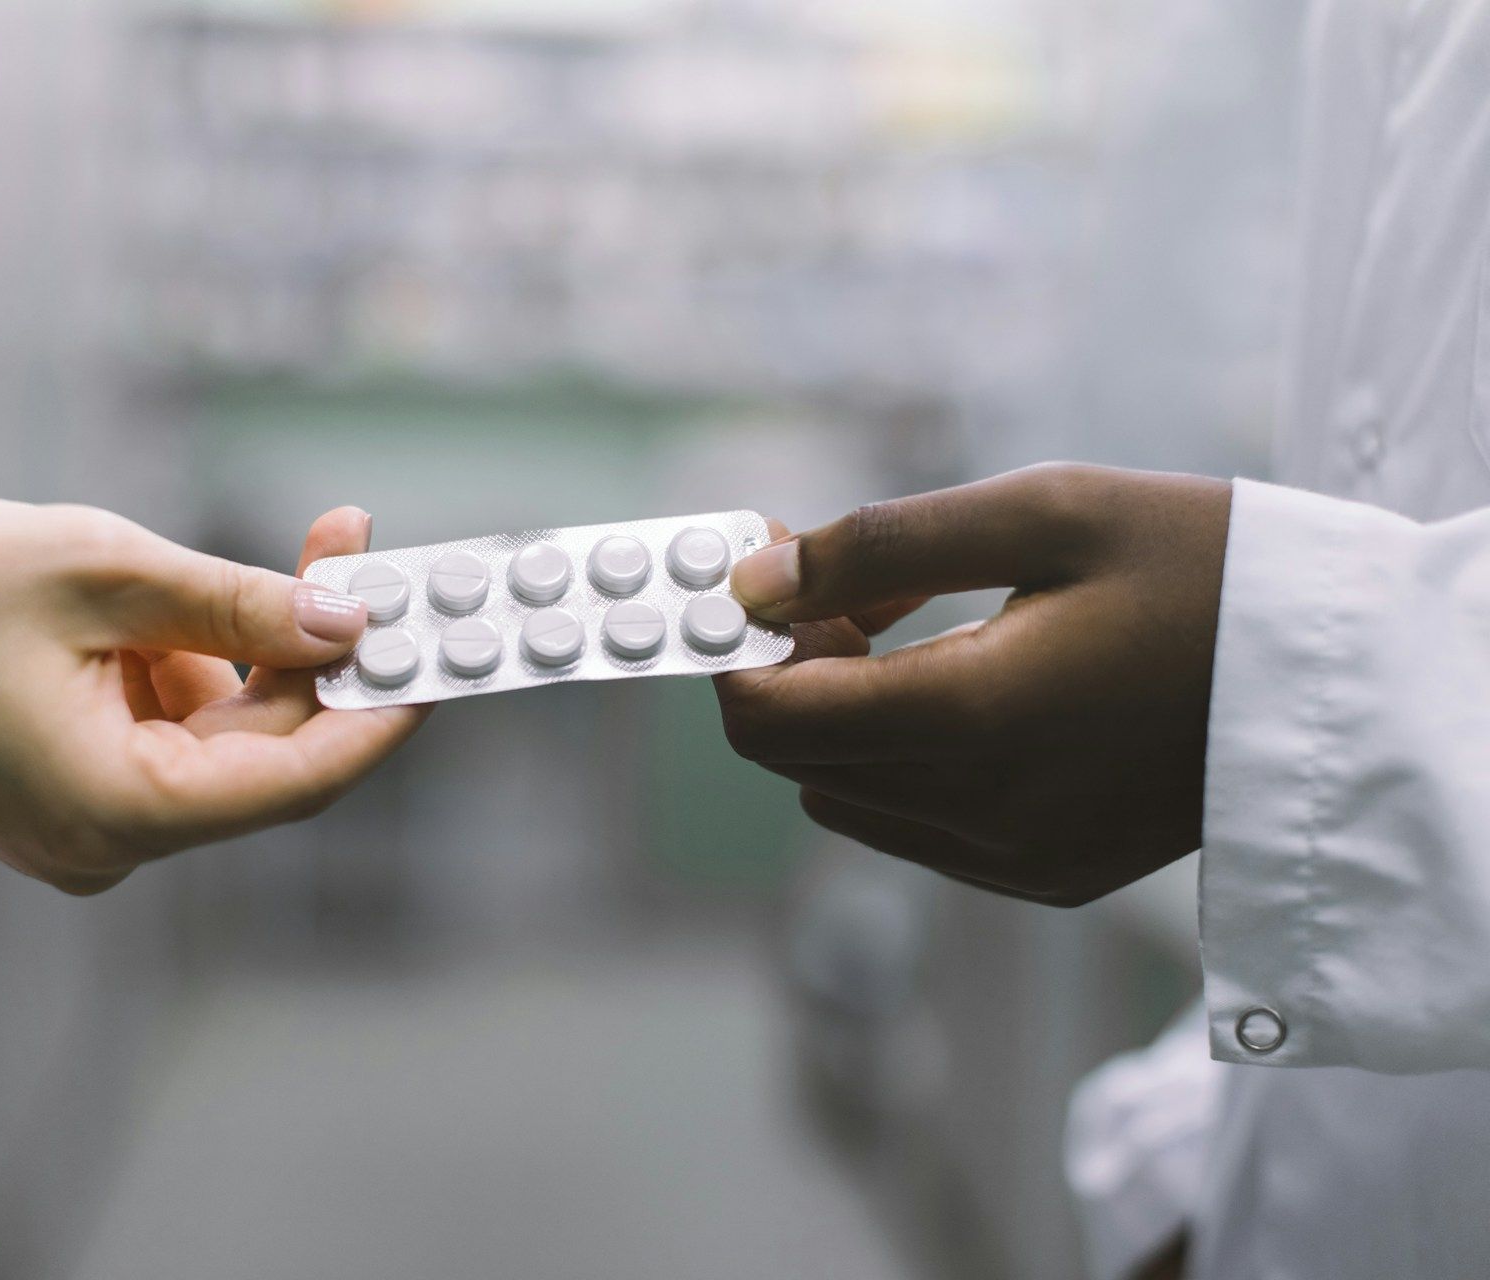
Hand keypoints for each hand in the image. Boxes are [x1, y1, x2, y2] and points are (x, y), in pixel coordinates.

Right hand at [0, 499, 424, 893]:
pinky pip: (167, 730)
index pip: (301, 779)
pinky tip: (156, 601)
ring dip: (245, 644)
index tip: (445, 642)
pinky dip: (187, 662)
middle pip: (266, 752)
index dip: (384, 710)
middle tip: (353, 543)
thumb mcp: (100, 573)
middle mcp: (110, 843)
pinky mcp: (71, 794)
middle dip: (316, 648)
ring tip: (240, 554)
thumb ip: (240, 602)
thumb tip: (352, 621)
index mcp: (118, 812)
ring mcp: (89, 826)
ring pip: (220, 733)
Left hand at [715, 464, 1229, 905]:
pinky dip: (898, 757)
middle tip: (840, 582)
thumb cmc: (1201, 568)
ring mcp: (1013, 858)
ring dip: (839, 713)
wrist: (1342, 676)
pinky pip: (911, 825)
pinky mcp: (1044, 873)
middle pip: (794, 757)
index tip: (756, 572)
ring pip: (844, 795)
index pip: (766, 717)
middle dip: (788, 667)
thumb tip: (751, 581)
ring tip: (910, 627)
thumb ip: (877, 547)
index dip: (734, 645)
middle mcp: (980, 813)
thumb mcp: (1042, 512)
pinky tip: (960, 686)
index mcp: (972, 720)